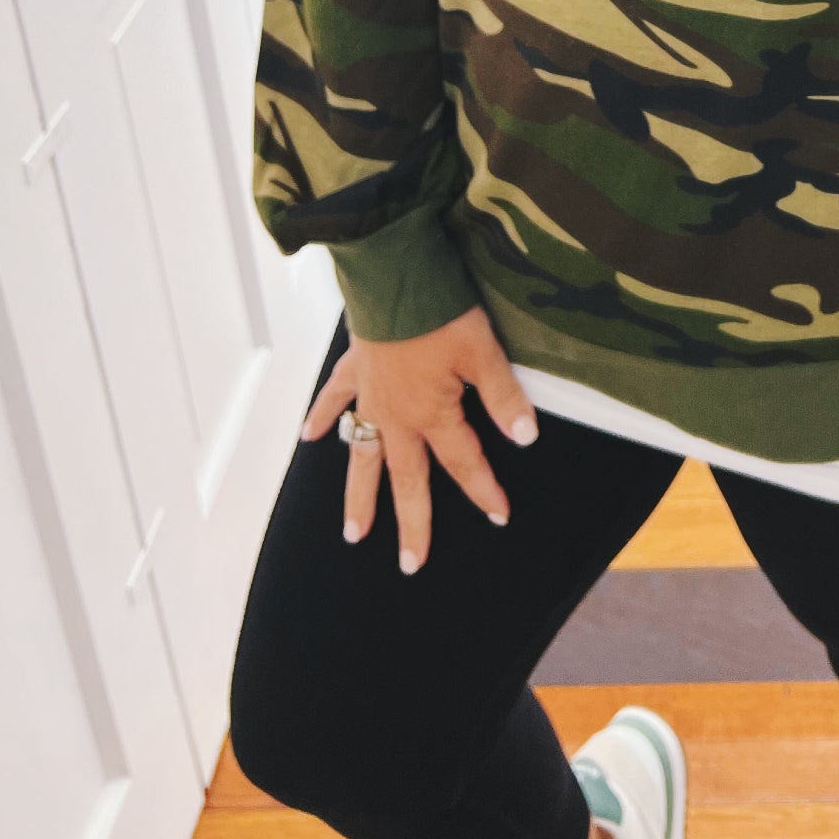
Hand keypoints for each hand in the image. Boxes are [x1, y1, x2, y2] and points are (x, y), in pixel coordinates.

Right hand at [300, 304, 539, 573]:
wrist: (394, 275)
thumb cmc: (442, 311)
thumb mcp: (484, 353)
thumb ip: (504, 398)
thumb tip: (526, 438)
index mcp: (431, 415)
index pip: (463, 462)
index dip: (483, 490)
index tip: (499, 517)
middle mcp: (396, 416)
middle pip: (405, 479)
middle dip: (411, 523)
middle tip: (410, 564)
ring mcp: (369, 395)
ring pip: (362, 455)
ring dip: (358, 495)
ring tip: (354, 533)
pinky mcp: (354, 367)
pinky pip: (334, 398)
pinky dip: (324, 416)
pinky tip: (311, 437)